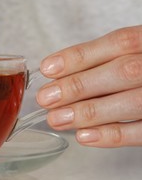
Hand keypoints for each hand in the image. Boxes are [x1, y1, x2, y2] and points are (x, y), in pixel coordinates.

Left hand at [37, 26, 141, 146]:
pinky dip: (112, 135)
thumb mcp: (129, 53)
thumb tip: (56, 75)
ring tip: (56, 119)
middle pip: (123, 72)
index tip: (48, 68)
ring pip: (132, 103)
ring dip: (89, 112)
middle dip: (78, 86)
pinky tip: (84, 135)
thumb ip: (100, 60)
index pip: (118, 43)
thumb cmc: (139, 67)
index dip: (80, 56)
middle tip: (46, 98)